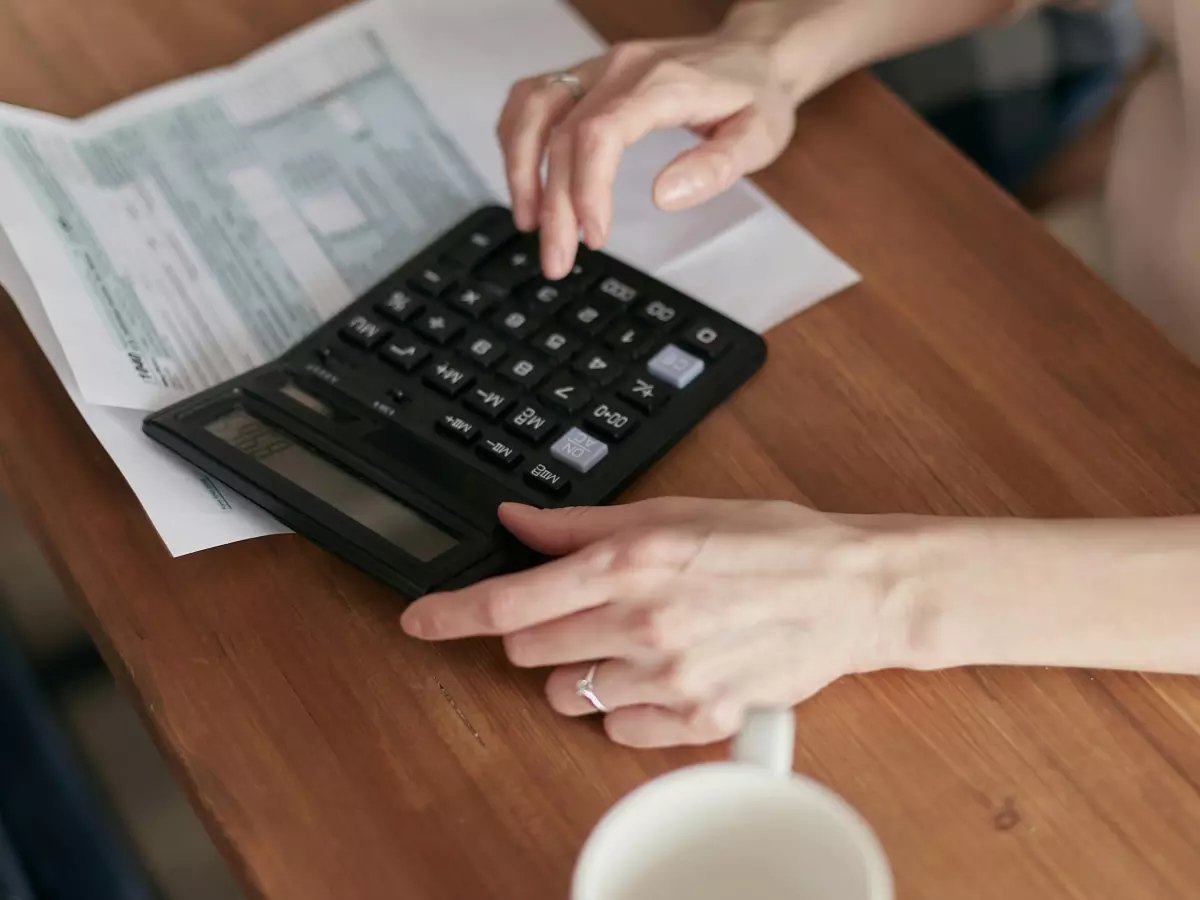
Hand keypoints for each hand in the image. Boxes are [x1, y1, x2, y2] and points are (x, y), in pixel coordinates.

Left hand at [400, 498, 909, 747]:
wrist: (848, 590)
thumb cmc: (768, 543)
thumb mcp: (673, 512)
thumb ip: (583, 525)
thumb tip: (517, 521)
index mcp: (626, 564)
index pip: (510, 602)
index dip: (451, 613)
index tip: (419, 619)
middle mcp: (638, 625)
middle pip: (529, 652)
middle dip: (538, 632)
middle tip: (581, 610)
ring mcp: (667, 679)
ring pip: (569, 695)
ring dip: (583, 670)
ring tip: (634, 641)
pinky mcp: (697, 718)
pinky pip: (622, 729)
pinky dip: (629, 705)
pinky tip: (665, 672)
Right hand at [497, 29, 801, 278]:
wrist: (753, 54)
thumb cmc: (756, 96)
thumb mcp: (760, 137)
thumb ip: (715, 167)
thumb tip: (664, 196)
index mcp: (664, 83)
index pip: (601, 132)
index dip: (586, 188)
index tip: (593, 236)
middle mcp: (621, 68)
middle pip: (560, 132)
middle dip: (551, 204)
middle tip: (556, 258)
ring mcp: (599, 68)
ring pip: (533, 108)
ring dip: (519, 168)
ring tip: (528, 221)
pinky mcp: (588, 76)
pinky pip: (533, 97)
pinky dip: (517, 138)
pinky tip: (524, 179)